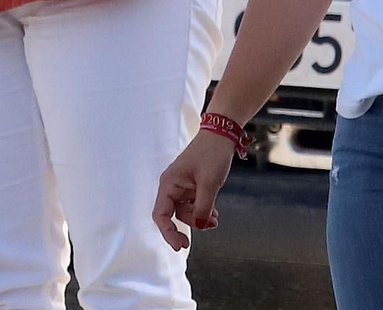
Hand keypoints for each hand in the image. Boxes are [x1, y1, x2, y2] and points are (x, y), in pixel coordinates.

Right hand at [152, 130, 235, 250]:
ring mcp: (182, 186)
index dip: (168, 232)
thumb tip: (200, 225)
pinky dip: (203, 210)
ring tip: (215, 219)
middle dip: (188, 225)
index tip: (180, 246)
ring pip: (185, 211)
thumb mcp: (209, 184)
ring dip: (199, 218)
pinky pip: (193, 204)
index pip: (161, 214)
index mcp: (169, 183)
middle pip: (173, 215)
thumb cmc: (211, 154)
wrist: (221, 135)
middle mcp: (172, 186)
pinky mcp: (192, 186)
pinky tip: (214, 214)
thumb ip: (203, 207)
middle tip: (199, 235)